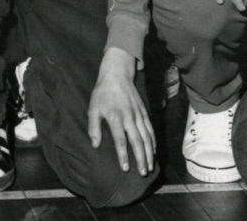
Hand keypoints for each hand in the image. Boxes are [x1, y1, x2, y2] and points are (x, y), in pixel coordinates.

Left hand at [86, 48, 154, 176]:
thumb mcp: (93, 108)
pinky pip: (150, 129)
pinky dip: (153, 141)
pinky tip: (153, 151)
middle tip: (143, 173)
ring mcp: (138, 114)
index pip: (121, 140)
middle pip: (137, 141)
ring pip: (146, 136)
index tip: (126, 168)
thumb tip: (95, 145)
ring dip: (149, 153)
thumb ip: (93, 127)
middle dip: (141, 158)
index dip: (123, 155)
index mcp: (115, 117)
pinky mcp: (144, 111)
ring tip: (149, 166)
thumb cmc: (102, 93)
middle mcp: (129, 117)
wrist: (117, 74)